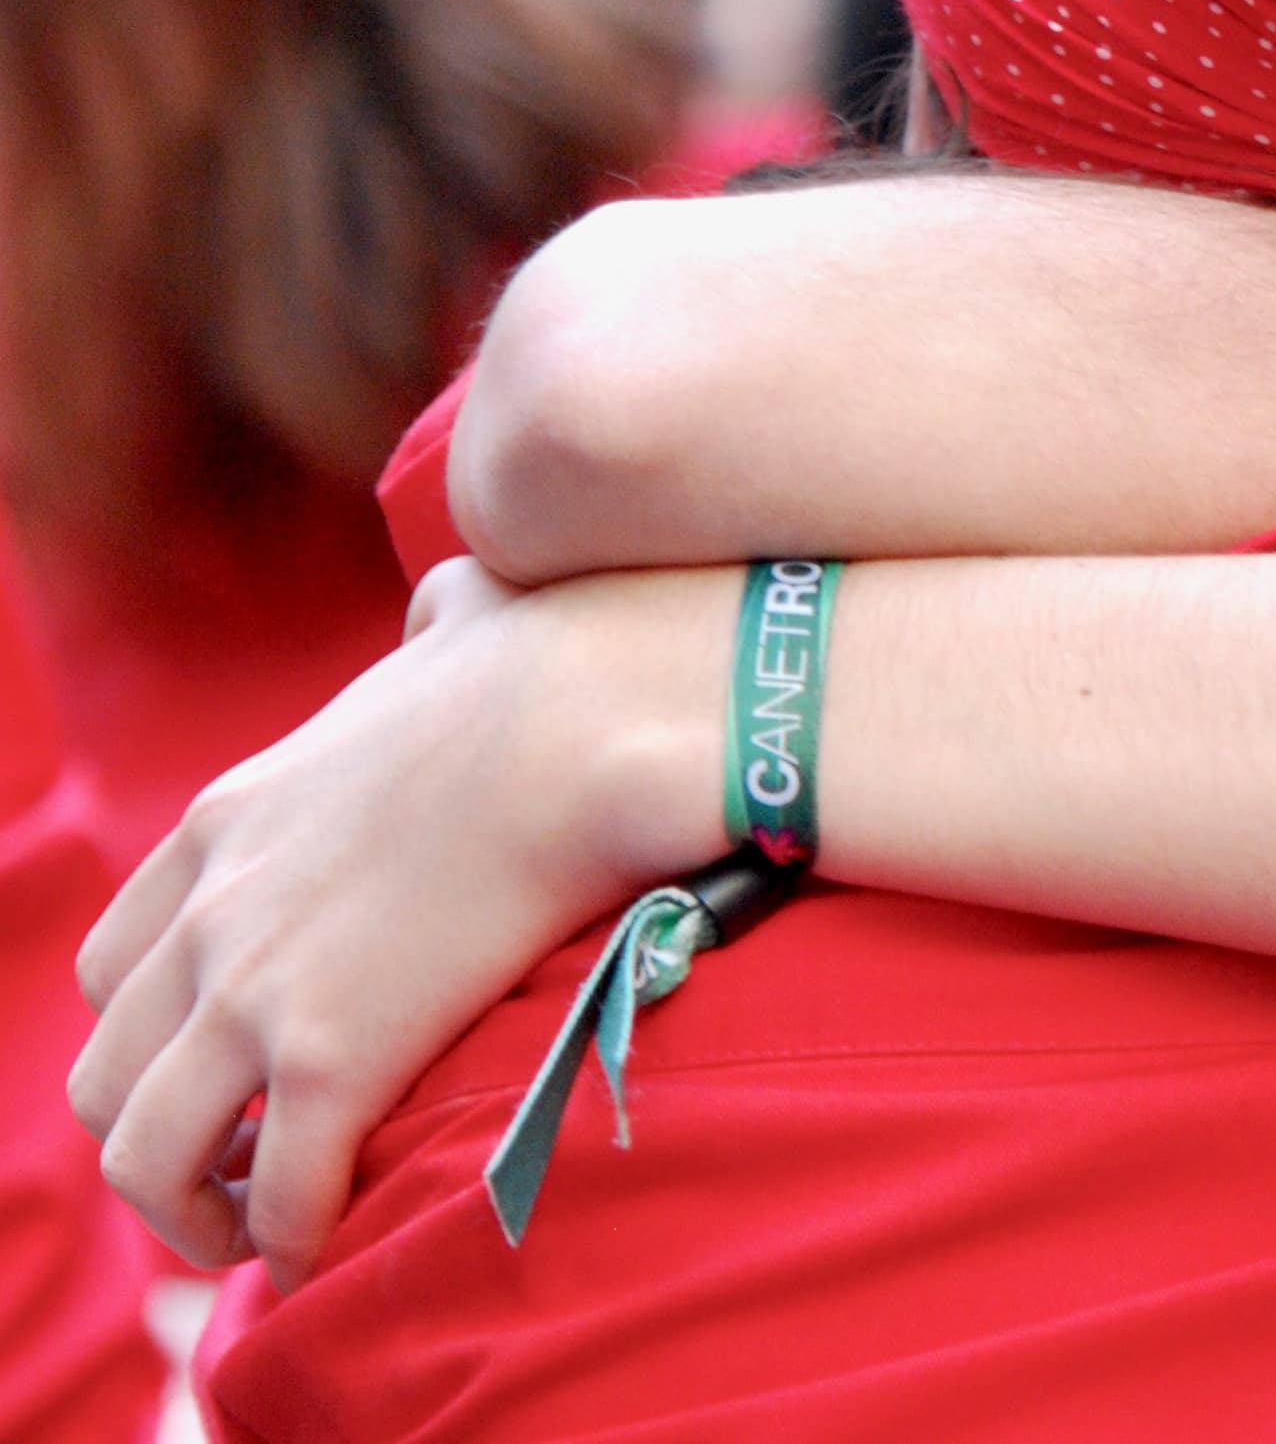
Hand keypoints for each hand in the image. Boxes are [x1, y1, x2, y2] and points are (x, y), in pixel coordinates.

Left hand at [70, 559, 719, 1285]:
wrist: (602, 714)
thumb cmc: (560, 664)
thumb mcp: (446, 628)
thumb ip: (427, 626)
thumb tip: (453, 597)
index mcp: (225, 824)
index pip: (113, 966)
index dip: (160, 1037)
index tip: (233, 1072)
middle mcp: (210, 913)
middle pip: (105, 1075)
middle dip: (164, 1141)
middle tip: (252, 1169)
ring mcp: (258, 990)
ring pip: (145, 1154)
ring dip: (199, 1212)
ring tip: (272, 1230)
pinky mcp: (335, 1057)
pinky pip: (278, 1193)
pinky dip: (292, 1240)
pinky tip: (338, 1245)